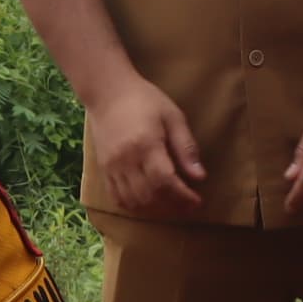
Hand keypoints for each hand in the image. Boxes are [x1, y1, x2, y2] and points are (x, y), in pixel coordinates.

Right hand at [84, 77, 206, 218]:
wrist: (107, 92)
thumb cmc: (145, 99)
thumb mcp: (173, 116)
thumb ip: (186, 147)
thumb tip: (200, 176)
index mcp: (146, 144)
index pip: (165, 181)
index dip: (183, 197)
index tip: (197, 201)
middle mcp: (126, 159)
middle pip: (150, 195)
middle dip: (172, 206)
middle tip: (188, 205)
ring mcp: (112, 166)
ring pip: (133, 201)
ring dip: (154, 209)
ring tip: (170, 204)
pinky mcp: (103, 169)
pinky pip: (117, 197)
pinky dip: (134, 205)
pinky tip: (147, 202)